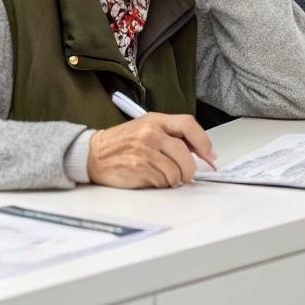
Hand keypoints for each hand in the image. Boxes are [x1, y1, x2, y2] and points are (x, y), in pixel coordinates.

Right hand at [86, 113, 216, 188]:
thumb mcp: (147, 128)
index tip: (210, 156)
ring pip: (176, 172)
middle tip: (186, 175)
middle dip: (190, 169)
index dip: (204, 141)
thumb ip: (172, 135)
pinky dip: (161, 184)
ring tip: (162, 175)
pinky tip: (150, 178)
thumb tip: (202, 152)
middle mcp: (151, 134)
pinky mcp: (138, 169)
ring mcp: (144, 152)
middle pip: (185, 154)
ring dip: (174, 179)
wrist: (93, 154)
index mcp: (155, 120)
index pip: (188, 124)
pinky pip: (162, 182)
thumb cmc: (123, 142)